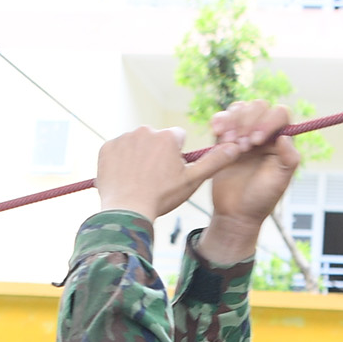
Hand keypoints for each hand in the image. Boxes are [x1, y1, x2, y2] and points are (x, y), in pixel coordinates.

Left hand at [93, 127, 241, 221]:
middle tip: (153, 179)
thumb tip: (236, 147)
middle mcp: (145, 131)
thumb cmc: (162, 197)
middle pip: (155, 140)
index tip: (170, 173)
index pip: (177, 139)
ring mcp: (123, 138)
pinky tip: (123, 178)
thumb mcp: (192, 181)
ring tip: (138, 180)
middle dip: (155, 154)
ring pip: (135, 145)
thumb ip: (214, 162)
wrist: (127, 210)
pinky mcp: (106, 148)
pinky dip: (119, 162)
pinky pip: (116, 151)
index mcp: (168, 137)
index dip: (175, 156)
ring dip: (137, 157)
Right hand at [197, 102, 299, 263]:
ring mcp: (243, 134)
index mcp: (280, 140)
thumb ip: (289, 159)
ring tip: (230, 144)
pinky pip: (222, 119)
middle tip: (244, 146)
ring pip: (240, 109)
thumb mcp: (280, 181)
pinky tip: (217, 132)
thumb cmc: (261, 199)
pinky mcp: (223, 139)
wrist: (235, 213)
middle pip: (259, 107)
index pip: (279, 115)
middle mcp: (263, 133)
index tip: (258, 141)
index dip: (268, 121)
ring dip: (234, 122)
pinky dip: (219, 120)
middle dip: (249, 122)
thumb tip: (284, 137)